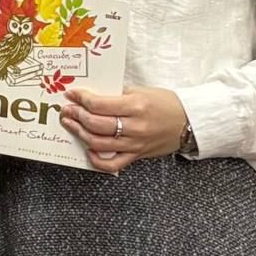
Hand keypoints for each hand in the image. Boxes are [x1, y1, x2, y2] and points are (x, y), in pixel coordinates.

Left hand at [62, 85, 188, 174]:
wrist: (188, 121)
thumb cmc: (166, 103)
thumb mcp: (142, 91)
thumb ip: (118, 95)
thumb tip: (93, 98)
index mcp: (136, 106)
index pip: (99, 104)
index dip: (81, 99)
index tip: (71, 94)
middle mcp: (134, 127)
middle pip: (96, 124)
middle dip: (76, 115)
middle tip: (67, 109)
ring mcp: (135, 144)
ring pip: (99, 143)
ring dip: (80, 133)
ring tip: (71, 124)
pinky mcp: (136, 156)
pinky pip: (112, 164)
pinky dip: (97, 159)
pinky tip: (88, 150)